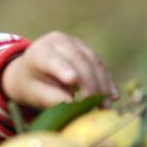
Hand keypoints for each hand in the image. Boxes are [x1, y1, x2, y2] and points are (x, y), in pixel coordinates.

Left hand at [0, 31, 119, 109]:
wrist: (34, 71)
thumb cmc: (32, 85)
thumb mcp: (35, 93)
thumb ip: (51, 98)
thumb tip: (72, 105)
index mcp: (40, 51)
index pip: (52, 59)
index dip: (63, 68)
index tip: (73, 81)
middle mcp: (58, 41)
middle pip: (77, 59)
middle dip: (88, 81)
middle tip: (94, 102)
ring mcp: (75, 43)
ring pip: (93, 61)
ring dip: (102, 83)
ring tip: (106, 105)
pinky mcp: (88, 50)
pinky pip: (100, 65)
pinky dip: (107, 81)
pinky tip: (113, 96)